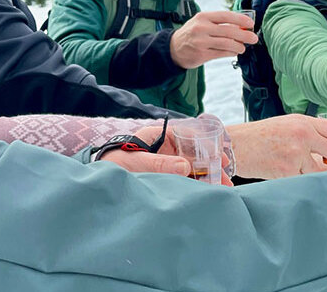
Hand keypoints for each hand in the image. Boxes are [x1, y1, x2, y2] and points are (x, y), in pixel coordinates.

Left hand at [99, 125, 233, 184]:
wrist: (100, 182)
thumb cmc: (114, 164)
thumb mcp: (135, 162)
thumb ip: (158, 164)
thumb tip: (185, 166)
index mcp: (158, 136)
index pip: (186, 134)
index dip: (205, 143)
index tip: (218, 153)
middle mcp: (165, 148)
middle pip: (193, 152)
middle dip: (211, 162)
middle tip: (226, 175)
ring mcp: (166, 163)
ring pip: (192, 167)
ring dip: (208, 175)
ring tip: (224, 186)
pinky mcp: (166, 177)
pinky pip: (186, 179)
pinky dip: (198, 184)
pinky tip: (210, 191)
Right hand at [169, 11, 258, 68]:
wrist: (173, 48)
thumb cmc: (191, 34)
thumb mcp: (201, 22)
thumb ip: (218, 23)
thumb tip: (241, 26)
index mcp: (203, 17)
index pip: (226, 16)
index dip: (240, 19)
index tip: (250, 23)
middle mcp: (201, 28)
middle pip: (229, 30)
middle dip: (245, 35)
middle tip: (253, 38)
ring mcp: (201, 42)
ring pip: (227, 43)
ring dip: (239, 46)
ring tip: (242, 47)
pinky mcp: (202, 54)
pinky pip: (222, 53)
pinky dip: (231, 53)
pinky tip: (234, 52)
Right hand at [227, 114, 326, 178]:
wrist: (233, 145)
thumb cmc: (260, 137)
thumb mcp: (287, 127)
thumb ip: (311, 136)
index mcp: (303, 121)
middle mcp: (302, 134)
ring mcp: (294, 153)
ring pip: (326, 172)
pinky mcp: (286, 170)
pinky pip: (306, 181)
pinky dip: (309, 184)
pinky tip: (306, 184)